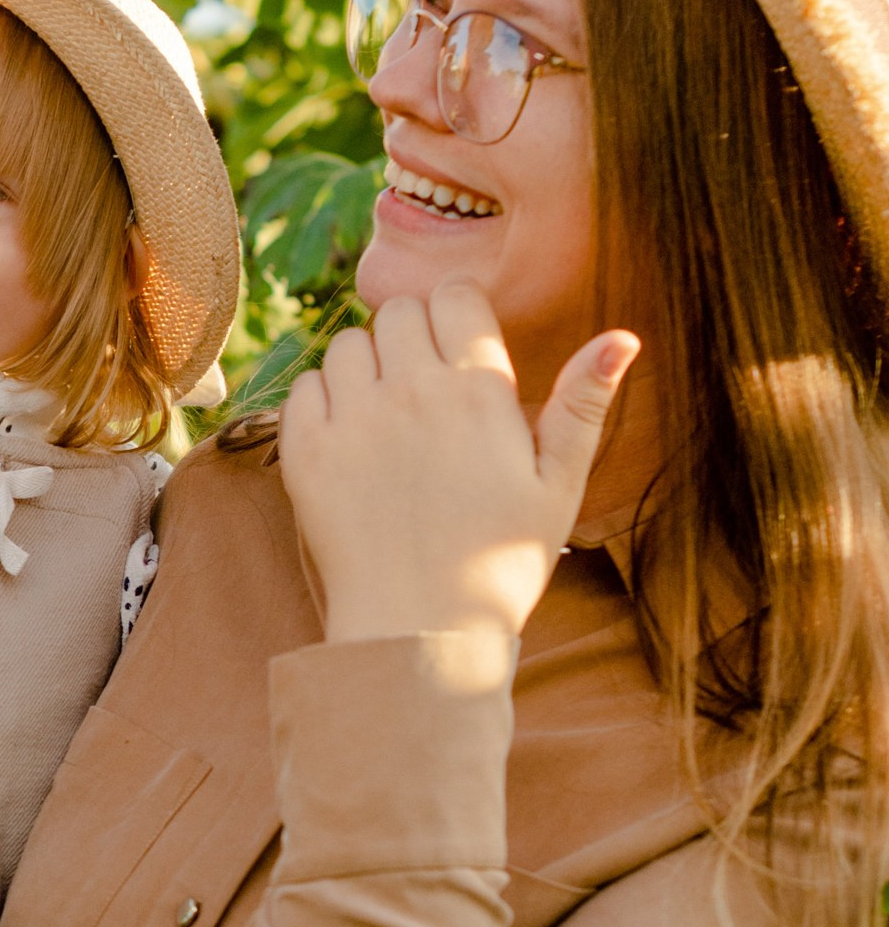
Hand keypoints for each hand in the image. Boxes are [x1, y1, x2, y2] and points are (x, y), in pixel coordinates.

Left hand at [279, 282, 637, 659]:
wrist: (421, 630)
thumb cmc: (500, 563)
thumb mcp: (559, 486)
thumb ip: (582, 405)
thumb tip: (622, 336)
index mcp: (479, 391)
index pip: (456, 296)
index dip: (459, 315)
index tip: (461, 349)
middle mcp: (413, 392)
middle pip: (399, 311)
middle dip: (413, 335)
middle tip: (424, 386)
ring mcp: (354, 419)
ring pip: (348, 343)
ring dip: (366, 365)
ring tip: (386, 413)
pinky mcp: (307, 452)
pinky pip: (304, 386)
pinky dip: (322, 399)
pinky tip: (348, 437)